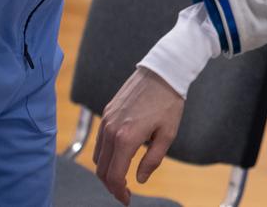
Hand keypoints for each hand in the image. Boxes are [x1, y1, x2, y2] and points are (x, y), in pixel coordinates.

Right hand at [93, 67, 184, 204]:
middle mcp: (111, 131)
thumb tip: (140, 179)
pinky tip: (119, 156)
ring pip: (98, 156)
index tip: (127, 199)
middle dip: (111, 185)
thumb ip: (153, 159)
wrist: (162, 72)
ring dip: (106, 170)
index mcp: (126, 138)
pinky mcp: (106, 113)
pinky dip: (105, 154)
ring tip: (121, 176)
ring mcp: (106, 121)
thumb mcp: (168, 134)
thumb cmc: (169, 102)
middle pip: (101, 169)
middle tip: (123, 192)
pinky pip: (99, 141)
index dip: (119, 192)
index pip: (114, 175)